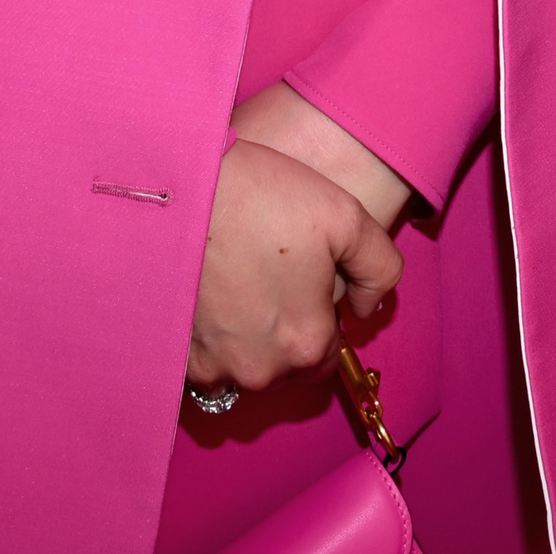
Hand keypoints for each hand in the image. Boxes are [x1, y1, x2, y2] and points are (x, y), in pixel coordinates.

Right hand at [186, 139, 401, 396]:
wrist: (184, 185)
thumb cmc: (265, 196)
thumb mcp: (348, 219)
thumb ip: (379, 271)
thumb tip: (365, 308)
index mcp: (306, 344)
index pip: (327, 354)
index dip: (320, 318)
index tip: (304, 282)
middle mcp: (259, 370)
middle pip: (285, 364)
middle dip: (284, 331)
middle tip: (270, 276)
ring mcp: (211, 368)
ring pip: (243, 363)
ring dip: (246, 339)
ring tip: (237, 283)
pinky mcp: (176, 353)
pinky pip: (203, 361)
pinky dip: (209, 338)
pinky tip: (208, 296)